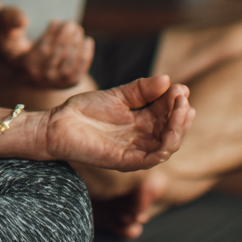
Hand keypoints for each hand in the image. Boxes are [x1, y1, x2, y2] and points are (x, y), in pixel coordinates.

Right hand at [0, 9, 93, 88]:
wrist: (16, 56)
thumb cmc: (11, 35)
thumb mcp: (4, 23)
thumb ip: (10, 18)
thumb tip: (22, 20)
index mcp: (21, 65)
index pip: (42, 50)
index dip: (52, 35)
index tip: (55, 21)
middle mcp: (36, 78)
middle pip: (57, 57)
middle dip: (67, 38)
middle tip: (71, 23)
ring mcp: (52, 84)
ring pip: (69, 66)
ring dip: (77, 45)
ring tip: (77, 29)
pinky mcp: (63, 85)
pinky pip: (78, 73)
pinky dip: (86, 56)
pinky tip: (88, 41)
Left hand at [43, 75, 193, 170]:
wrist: (58, 123)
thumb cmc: (85, 110)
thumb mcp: (116, 95)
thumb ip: (140, 90)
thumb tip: (167, 79)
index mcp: (142, 121)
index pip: (167, 113)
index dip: (176, 102)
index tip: (180, 87)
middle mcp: (143, 137)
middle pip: (172, 130)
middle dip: (181, 115)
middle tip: (183, 98)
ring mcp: (135, 150)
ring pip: (167, 145)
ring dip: (178, 129)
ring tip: (181, 111)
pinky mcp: (126, 161)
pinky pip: (151, 159)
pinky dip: (164, 148)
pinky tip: (169, 134)